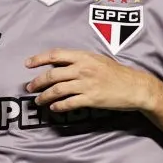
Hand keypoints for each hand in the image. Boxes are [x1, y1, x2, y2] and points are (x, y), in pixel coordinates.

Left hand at [25, 48, 158, 112]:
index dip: (39, 59)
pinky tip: (54, 108)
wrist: (135, 87)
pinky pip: (69, 103)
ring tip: (38, 101)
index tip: (27, 64)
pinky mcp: (91, 99)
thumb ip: (79, 60)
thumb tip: (59, 64)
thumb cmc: (116, 73)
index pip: (55, 55)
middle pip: (52, 75)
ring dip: (44, 96)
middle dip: (37, 82)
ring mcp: (87, 84)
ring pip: (57, 90)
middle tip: (29, 88)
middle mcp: (83, 69)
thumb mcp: (97, 60)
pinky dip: (59, 106)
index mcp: (84, 57)